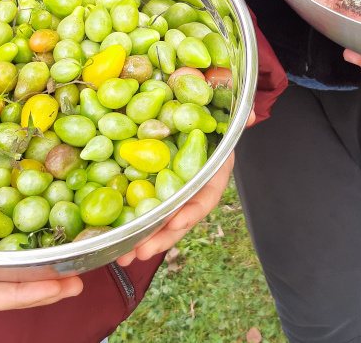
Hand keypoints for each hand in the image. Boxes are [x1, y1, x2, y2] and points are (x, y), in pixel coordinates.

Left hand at [116, 109, 255, 265]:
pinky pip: (138, 204)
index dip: (193, 209)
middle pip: (179, 217)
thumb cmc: (207, 108)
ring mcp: (169, 188)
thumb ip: (236, 112)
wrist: (189, 104)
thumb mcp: (221, 107)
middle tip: (141, 252)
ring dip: (141, 238)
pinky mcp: (148, 184)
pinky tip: (109, 235)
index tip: (177, 222)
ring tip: (123, 255)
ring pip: (158, 219)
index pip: (206, 194)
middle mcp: (191, 185)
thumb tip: (251, 115)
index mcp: (212, 170)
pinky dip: (126, 221)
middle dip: (161, 237)